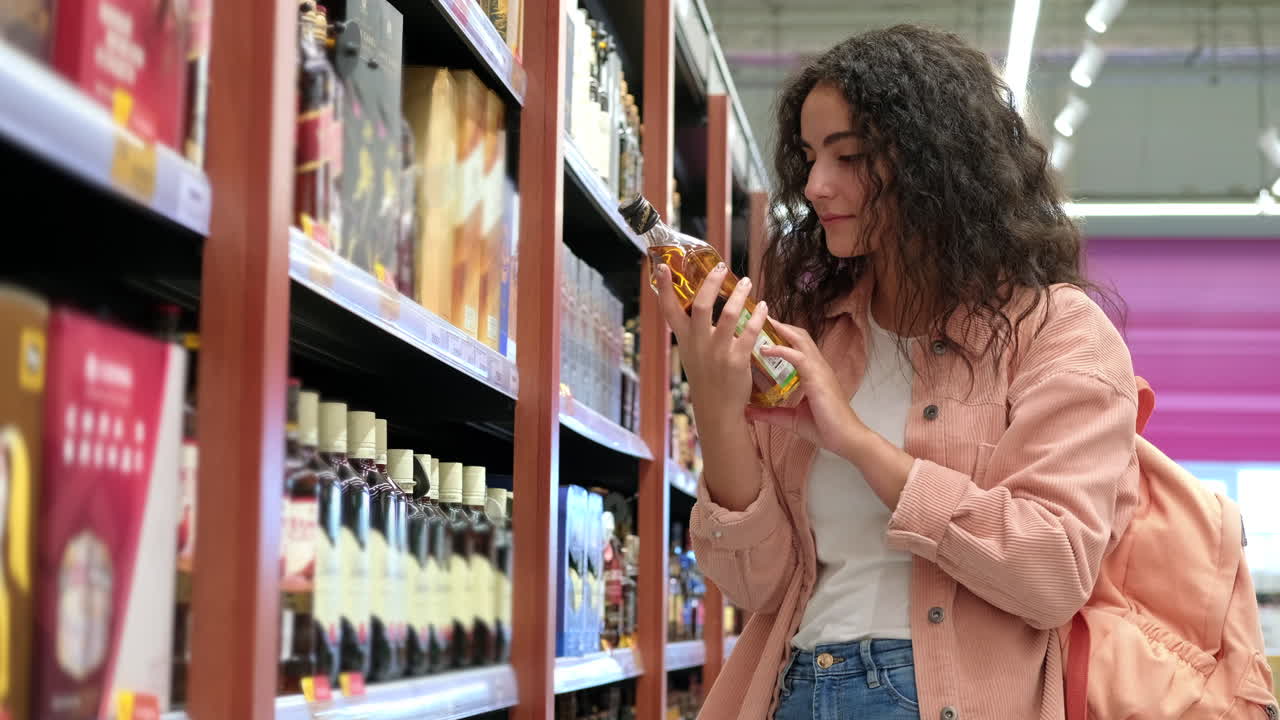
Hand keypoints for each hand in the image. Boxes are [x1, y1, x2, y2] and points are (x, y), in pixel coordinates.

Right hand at [655, 262, 768, 420]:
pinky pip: (750, 331)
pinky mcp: (737, 360)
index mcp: (685, 340)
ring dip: (740, 294)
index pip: (669, 311)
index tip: (663, 267)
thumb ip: (693, 331)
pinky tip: (764, 307)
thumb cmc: (707, 378)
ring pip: (730, 314)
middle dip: (711, 282)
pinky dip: (759, 316)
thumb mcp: (692, 354)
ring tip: (746, 283)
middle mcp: (698, 343)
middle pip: (702, 305)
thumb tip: (697, 304)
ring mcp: (718, 351)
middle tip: (721, 267)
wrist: (718, 409)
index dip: (664, 288)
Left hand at [746, 320, 869, 460]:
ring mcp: (819, 370)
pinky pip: (798, 357)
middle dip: (780, 325)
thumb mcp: (790, 419)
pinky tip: (765, 348)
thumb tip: (747, 412)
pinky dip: (781, 350)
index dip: (783, 335)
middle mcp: (818, 366)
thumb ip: (770, 414)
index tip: (763, 328)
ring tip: (761, 322)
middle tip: (759, 317)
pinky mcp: (817, 378)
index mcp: (814, 373)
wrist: (846, 439)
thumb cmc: (824, 428)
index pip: (798, 346)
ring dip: (780, 330)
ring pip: (800, 340)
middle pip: (799, 336)